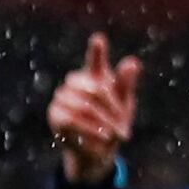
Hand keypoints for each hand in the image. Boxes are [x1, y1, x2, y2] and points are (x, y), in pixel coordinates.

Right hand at [49, 32, 139, 184]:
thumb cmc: (113, 122)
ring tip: (115, 134)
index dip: (97, 51)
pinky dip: (91, 129)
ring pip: (85, 106)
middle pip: (95, 89)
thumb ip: (126, 84)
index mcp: (95, 76)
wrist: (98, 149)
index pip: (95, 60)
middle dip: (112, 108)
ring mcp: (62, 97)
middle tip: (125, 125)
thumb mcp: (124, 104)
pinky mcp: (54, 114)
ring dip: (104, 122)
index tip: (98, 39)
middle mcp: (76, 83)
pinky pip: (73, 119)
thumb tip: (133, 62)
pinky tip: (104, 137)